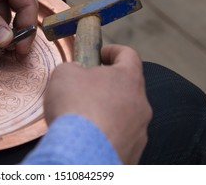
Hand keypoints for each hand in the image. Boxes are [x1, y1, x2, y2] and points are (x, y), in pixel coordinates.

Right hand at [44, 45, 151, 163]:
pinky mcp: (132, 153)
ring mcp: (139, 132)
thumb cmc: (74, 107)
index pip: (129, 55)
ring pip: (124, 115)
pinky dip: (104, 135)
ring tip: (82, 117)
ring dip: (106, 112)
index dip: (113, 50)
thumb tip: (77, 74)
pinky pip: (118, 138)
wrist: (80, 155)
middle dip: (106, 85)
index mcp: (128, 79)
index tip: (99, 53)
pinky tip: (86, 138)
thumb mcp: (64, 73)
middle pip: (127, 87)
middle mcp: (141, 104)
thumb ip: (74, 67)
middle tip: (84, 87)